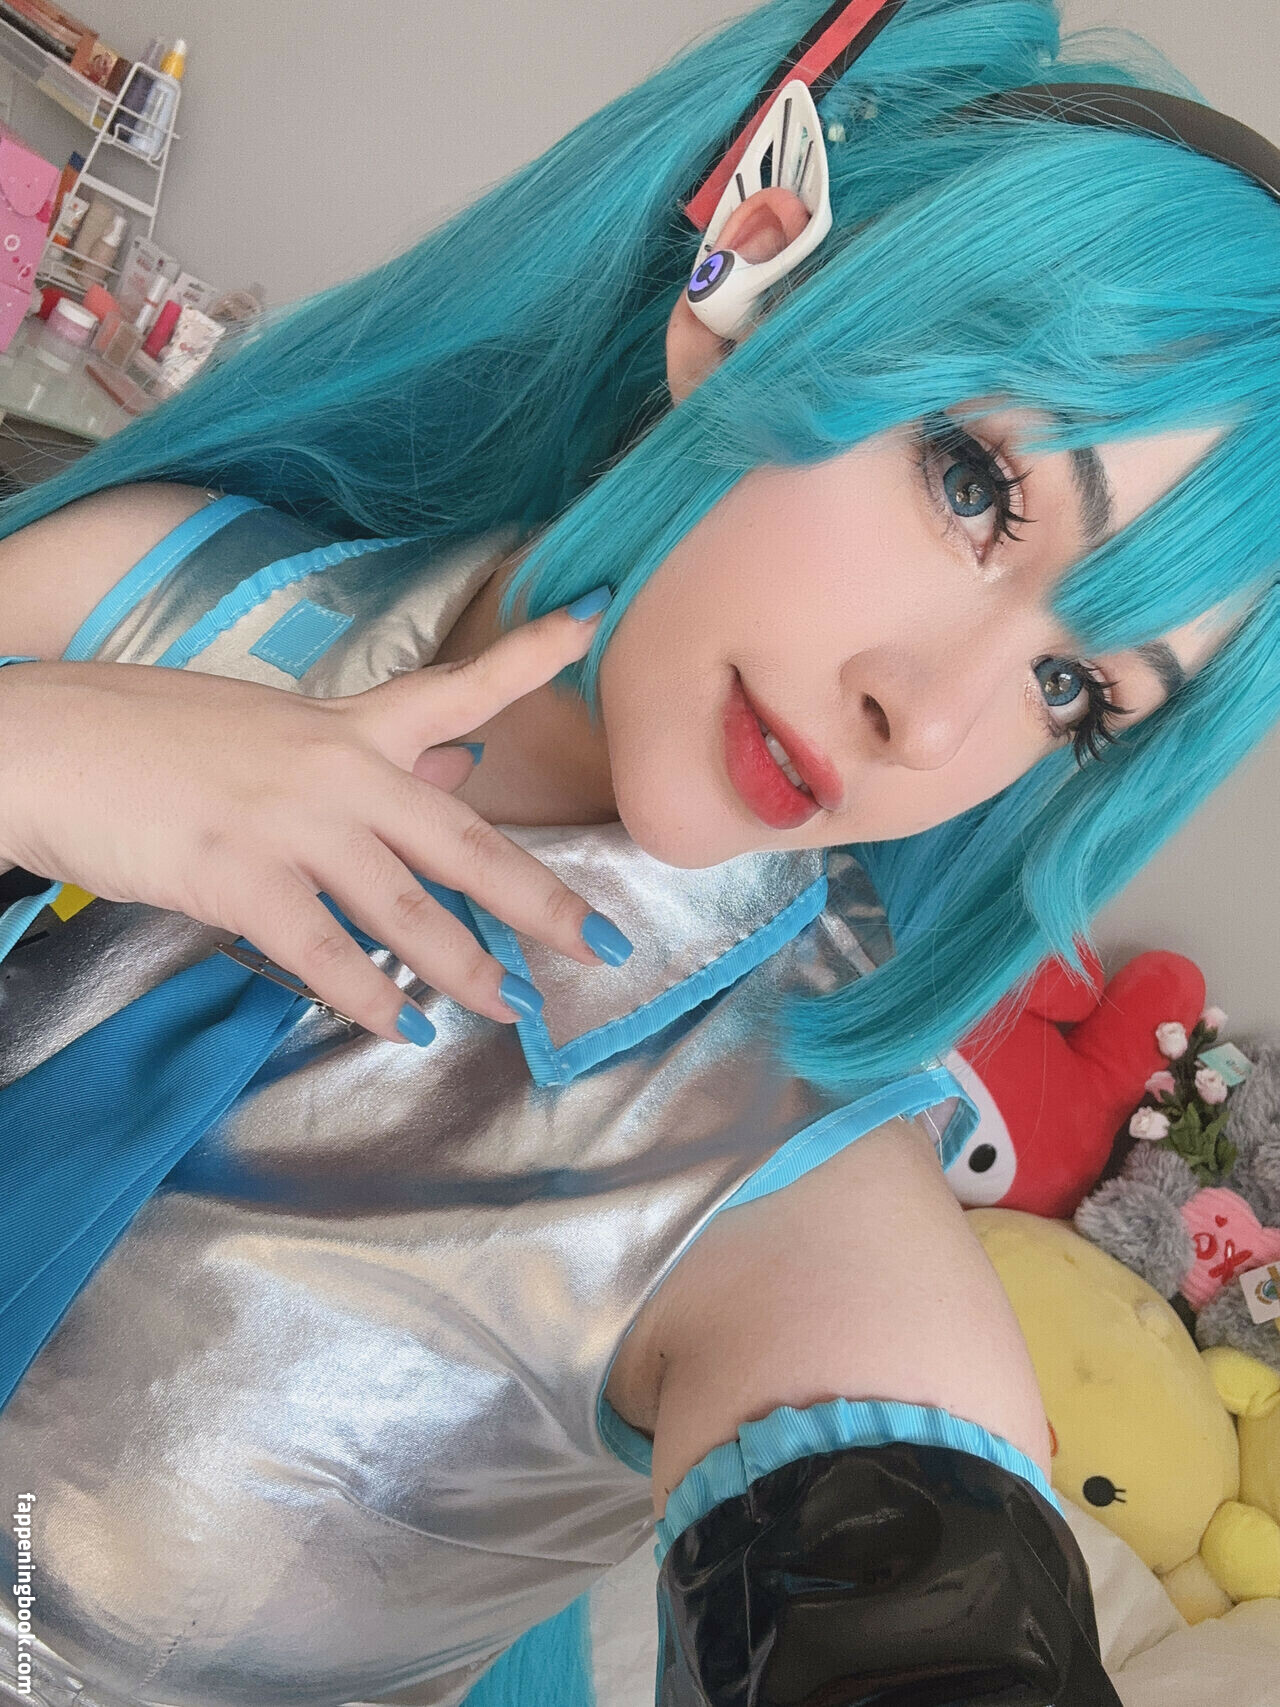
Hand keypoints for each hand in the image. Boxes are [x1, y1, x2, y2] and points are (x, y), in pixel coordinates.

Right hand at [0, 593, 626, 1043]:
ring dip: (462, 966)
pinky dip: (365, 998)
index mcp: (346, 724)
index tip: (597, 616)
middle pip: (462, 840)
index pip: (458, 683)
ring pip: (403, 907)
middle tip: (597, 943)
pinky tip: (398, 1028)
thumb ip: (375, 753)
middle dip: (538, 897)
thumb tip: (465, 763)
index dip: (533, 654)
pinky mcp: (237, 875)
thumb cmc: (152, 737)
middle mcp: (336, 769)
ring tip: (506, 1006)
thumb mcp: (277, 731)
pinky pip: (321, 951)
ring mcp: (290, 822)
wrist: (43, 744)